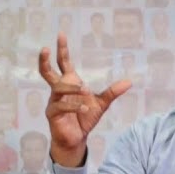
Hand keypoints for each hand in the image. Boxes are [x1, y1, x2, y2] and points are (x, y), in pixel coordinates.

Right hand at [38, 33, 130, 167]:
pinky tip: (85, 108)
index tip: (61, 34)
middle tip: (45, 48)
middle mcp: (58, 90)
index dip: (62, 49)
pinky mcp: (52, 114)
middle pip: (47, 71)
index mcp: (69, 83)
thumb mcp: (101, 103)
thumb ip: (112, 92)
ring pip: (57, 89)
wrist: (77, 139)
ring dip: (72, 88)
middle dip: (45, 59)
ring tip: (86, 90)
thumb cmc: (85, 118)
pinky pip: (61, 106)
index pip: (63, 62)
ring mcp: (53, 101)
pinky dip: (74, 106)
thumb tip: (129, 81)